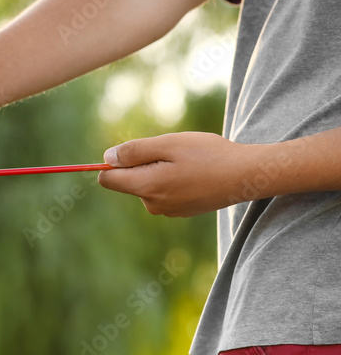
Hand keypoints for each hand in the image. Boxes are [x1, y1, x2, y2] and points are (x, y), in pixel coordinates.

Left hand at [97, 131, 265, 216]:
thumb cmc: (208, 155)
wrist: (247, 176)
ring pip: (148, 184)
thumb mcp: (167, 144)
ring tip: (187, 162)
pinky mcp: (182, 210)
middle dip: (142, 163)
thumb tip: (107, 158)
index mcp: (146, 188)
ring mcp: (168, 210)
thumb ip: (134, 151)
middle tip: (171, 152)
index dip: (112, 162)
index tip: (132, 150)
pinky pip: (165, 190)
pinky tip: (196, 173)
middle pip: (129, 181)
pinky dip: (173, 178)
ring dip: (159, 169)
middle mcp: (153, 204)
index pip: (108, 179)